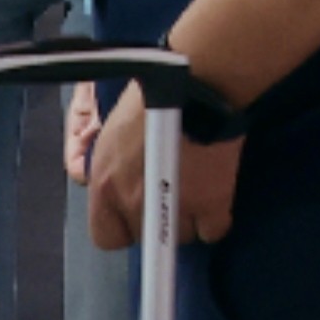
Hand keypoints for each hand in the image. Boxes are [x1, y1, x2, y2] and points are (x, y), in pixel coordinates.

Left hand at [74, 91, 238, 253]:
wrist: (199, 82)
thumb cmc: (155, 93)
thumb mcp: (115, 129)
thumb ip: (113, 166)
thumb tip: (122, 182)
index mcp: (105, 182)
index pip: (105, 236)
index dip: (123, 226)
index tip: (135, 213)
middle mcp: (134, 202)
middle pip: (146, 236)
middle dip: (157, 218)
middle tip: (170, 190)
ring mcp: (173, 207)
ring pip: (180, 236)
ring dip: (187, 218)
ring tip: (195, 189)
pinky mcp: (210, 205)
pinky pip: (211, 232)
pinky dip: (215, 219)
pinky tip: (215, 198)